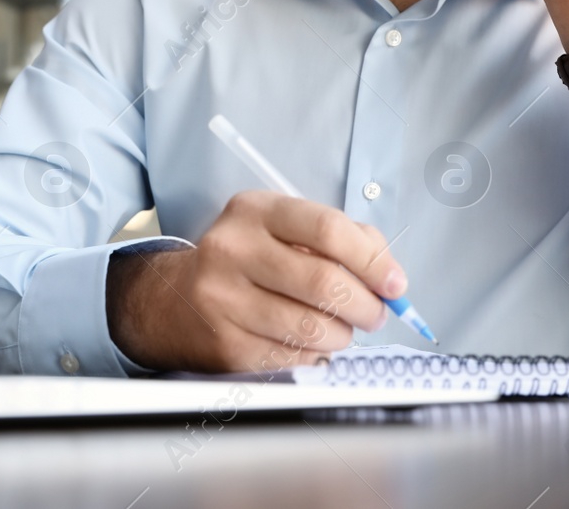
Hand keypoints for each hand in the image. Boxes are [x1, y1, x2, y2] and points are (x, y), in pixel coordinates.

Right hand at [106, 191, 405, 372]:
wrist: (173, 299)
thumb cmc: (247, 260)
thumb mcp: (283, 229)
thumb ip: (342, 238)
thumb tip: (389, 276)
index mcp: (255, 211)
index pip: (327, 229)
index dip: (372, 260)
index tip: (395, 284)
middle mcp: (233, 249)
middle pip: (324, 283)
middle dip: (366, 306)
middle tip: (376, 314)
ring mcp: (224, 299)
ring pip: (311, 327)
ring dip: (343, 335)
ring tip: (343, 330)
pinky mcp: (225, 343)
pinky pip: (292, 358)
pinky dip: (315, 355)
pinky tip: (311, 344)